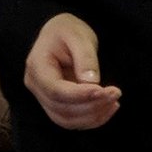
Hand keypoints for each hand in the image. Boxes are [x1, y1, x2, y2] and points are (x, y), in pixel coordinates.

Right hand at [23, 13, 120, 130]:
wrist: (61, 34)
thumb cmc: (67, 31)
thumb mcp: (78, 35)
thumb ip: (85, 57)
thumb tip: (92, 82)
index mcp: (37, 66)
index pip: (56, 90)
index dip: (80, 95)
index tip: (104, 90)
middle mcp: (36, 85)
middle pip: (61, 108)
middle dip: (91, 106)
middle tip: (116, 93)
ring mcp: (44, 97)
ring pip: (66, 120)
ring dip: (92, 116)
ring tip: (114, 102)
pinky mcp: (56, 104)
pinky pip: (71, 120)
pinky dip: (91, 119)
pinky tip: (108, 107)